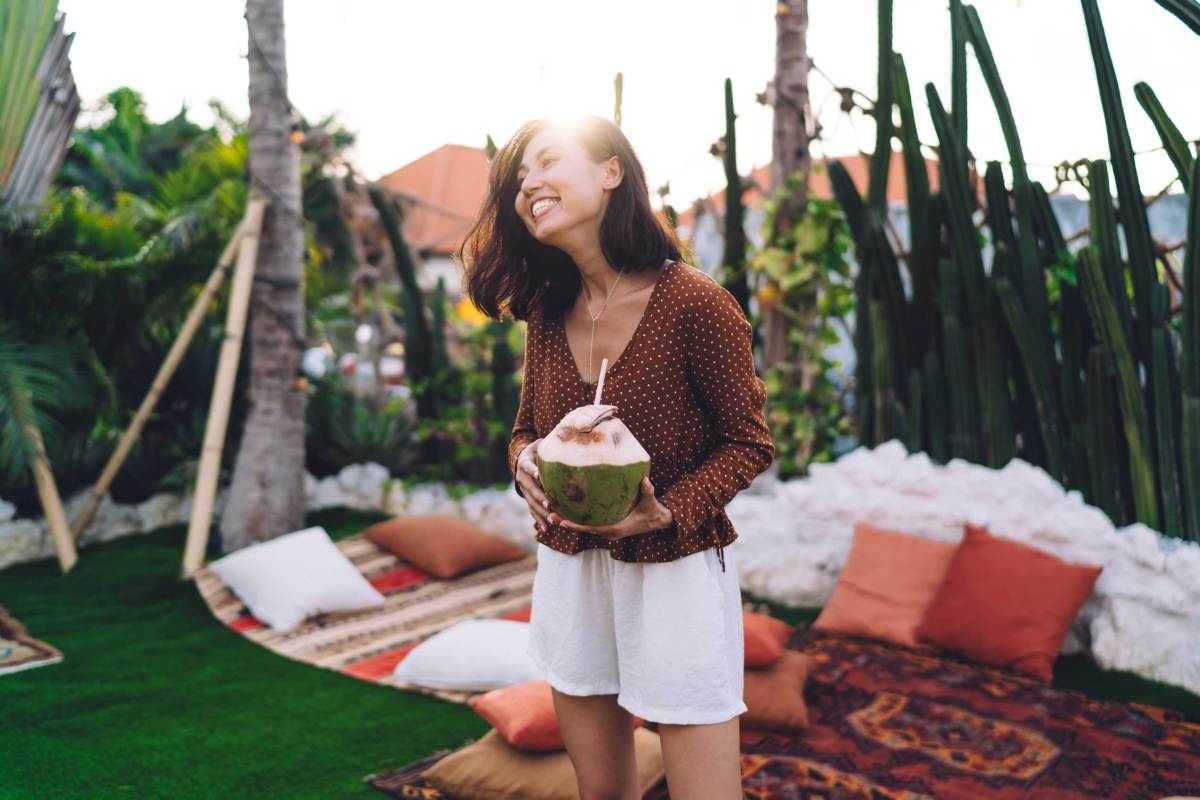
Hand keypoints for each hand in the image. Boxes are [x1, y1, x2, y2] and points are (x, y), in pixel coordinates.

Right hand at [515, 438, 554, 533]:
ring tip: (552, 519)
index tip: (539, 476)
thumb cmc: (537, 450)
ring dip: (541, 511)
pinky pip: (532, 510)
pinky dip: (539, 519)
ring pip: (531, 502)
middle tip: (550, 504)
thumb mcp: (540, 444)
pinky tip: (547, 528)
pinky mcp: (527, 498)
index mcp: (525, 463)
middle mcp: (522, 477)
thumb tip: (567, 434)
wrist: (523, 459)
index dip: (533, 471)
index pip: (528, 467)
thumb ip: (550, 443)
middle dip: (540, 497)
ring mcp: (524, 490)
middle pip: (530, 488)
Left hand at [550, 476, 673, 540]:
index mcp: (615, 528)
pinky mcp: (608, 528)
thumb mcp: (651, 501)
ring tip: (552, 511)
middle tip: (548, 514)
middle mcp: (609, 533)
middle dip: (566, 522)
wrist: (659, 521)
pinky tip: (568, 510)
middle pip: (582, 529)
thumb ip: (648, 491)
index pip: (591, 529)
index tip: (561, 521)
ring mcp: (608, 532)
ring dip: (569, 521)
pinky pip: (590, 526)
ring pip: (584, 528)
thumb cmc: (653, 511)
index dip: (575, 526)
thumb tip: (645, 479)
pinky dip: (578, 520)